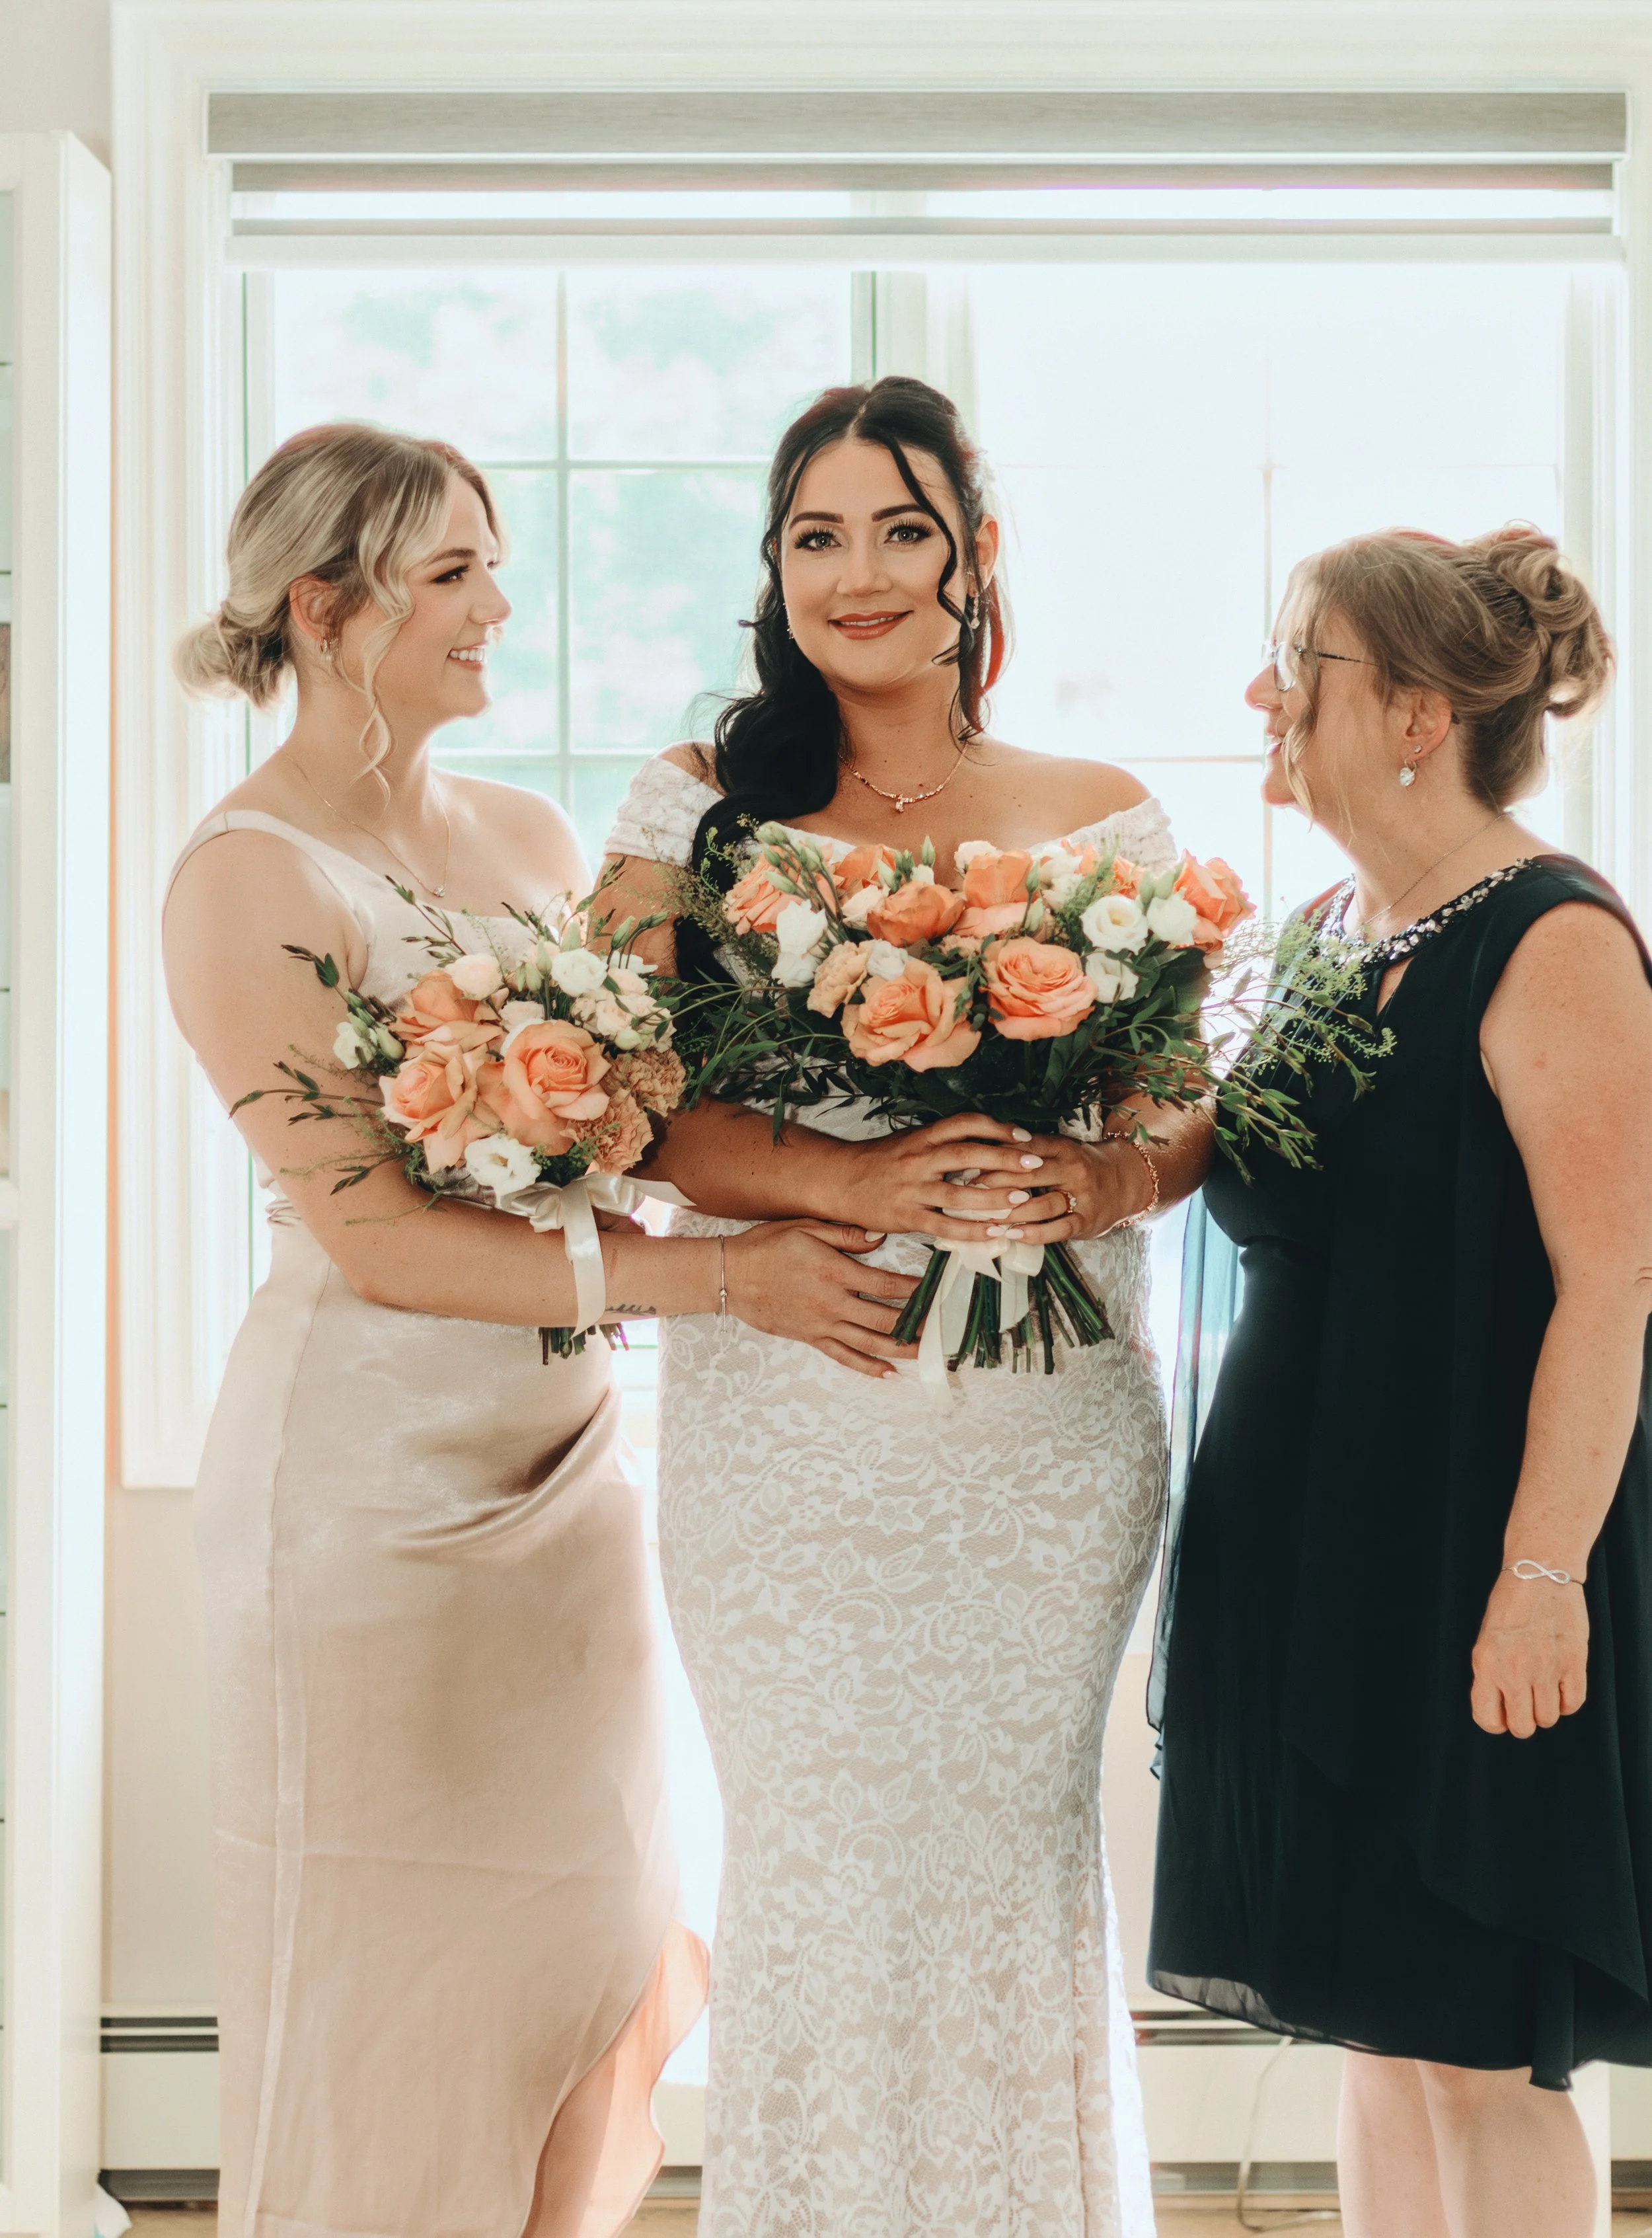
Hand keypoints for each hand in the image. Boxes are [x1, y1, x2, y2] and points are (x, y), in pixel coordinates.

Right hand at [724, 1221, 918, 1380]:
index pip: (886, 1284)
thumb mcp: (806, 1227)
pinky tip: (890, 1374)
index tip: (935, 1287)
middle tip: (942, 1325)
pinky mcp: (811, 1339)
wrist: (731, 1275)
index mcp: (834, 1272)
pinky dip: (868, 1367)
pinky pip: (844, 1357)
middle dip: (917, 1322)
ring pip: (870, 1342)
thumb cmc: (767, 1246)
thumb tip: (879, 1237)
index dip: (915, 1288)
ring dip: (902, 1349)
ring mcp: (822, 1325)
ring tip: (928, 1352)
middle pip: (885, 1318)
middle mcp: (832, 1303)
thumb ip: (845, 1234)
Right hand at [835, 1114, 1153, 1245]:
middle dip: (1006, 1158)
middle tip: (1036, 1163)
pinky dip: (972, 1230)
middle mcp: (920, 1158)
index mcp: (922, 1137)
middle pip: (969, 1153)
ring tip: (1022, 1200)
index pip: (965, 1123)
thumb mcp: (908, 1142)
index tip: (1023, 1135)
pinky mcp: (907, 1216)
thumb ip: (940, 1142)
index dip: (997, 1128)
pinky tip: (994, 1233)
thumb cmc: (876, 1162)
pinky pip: (945, 1225)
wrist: (837, 1180)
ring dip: (994, 1196)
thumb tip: (981, 1142)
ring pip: (960, 1192)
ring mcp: (913, 1188)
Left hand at [1469, 1570, 1589, 1736]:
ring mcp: (1545, 1668)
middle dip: (1524, 1721)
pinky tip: (1561, 1685)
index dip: (1496, 1722)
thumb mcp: (1488, 1641)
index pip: (1488, 1718)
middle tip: (1526, 1703)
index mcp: (1487, 1665)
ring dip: (1546, 1710)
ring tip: (1544, 1689)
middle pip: (1522, 1727)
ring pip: (1548, 1719)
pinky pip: (1573, 1704)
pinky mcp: (1572, 1662)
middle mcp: (1514, 1670)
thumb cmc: (1510, 1607)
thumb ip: (1491, 1676)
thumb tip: (1502, 1711)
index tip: (1503, 1713)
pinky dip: (1567, 1701)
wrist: (1539, 1574)